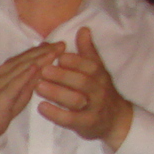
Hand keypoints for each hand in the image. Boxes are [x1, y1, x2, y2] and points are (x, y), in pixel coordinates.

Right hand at [0, 42, 57, 139]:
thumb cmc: (2, 108)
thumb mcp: (22, 92)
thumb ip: (32, 80)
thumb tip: (45, 68)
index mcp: (10, 70)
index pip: (29, 56)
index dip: (45, 49)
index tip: (61, 44)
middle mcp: (6, 71)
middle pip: (27, 58)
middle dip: (45, 50)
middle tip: (62, 44)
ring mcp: (3, 81)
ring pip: (22, 66)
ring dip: (39, 58)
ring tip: (54, 51)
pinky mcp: (2, 94)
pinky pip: (15, 83)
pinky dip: (26, 74)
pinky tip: (36, 67)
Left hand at [35, 27, 132, 148]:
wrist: (115, 120)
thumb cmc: (100, 91)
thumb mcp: (97, 71)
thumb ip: (88, 51)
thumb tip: (83, 29)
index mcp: (100, 75)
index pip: (89, 65)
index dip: (75, 60)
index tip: (58, 55)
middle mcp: (99, 91)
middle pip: (82, 82)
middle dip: (62, 75)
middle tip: (43, 70)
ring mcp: (93, 108)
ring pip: (76, 100)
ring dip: (56, 93)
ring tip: (37, 86)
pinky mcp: (86, 124)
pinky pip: (70, 119)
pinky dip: (55, 113)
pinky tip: (41, 107)